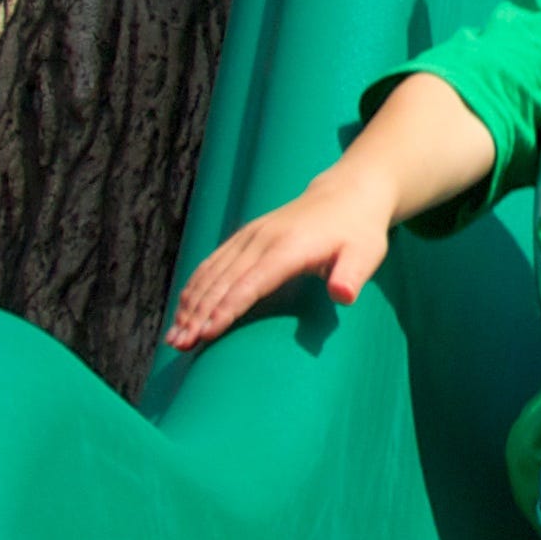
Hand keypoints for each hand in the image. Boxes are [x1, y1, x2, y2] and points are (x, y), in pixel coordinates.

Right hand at [164, 173, 396, 350]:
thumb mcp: (367, 253)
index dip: (227, 309)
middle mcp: (262, 240)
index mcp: (288, 248)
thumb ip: (352, 275)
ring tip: (174, 336)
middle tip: (180, 345)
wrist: (348, 194)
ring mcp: (250, 236)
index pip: (250, 283)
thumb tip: (342, 295)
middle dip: (198, 314)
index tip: (206, 334)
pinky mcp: (245, 236)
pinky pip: (212, 262)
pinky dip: (195, 287)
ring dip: (190, 304)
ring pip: (211, 272)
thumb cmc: (359, 232)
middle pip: (222, 281)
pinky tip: (182, 309)